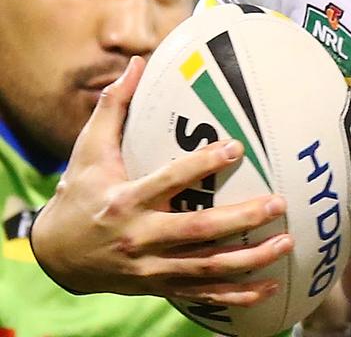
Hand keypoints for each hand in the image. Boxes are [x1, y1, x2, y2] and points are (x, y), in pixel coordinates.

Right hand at [30, 55, 293, 305]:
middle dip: (241, 219)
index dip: (202, 165)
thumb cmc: (80, 194)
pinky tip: (269, 287)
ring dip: (249, 259)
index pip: (168, 181)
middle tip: (279, 203)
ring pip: (207, 268)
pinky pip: (204, 295)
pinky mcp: (160, 287)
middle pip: (198, 232)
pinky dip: (237, 295)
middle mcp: (140, 238)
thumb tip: (136, 63)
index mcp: (125, 201)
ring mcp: (151, 268)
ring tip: (286, 243)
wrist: (57, 256)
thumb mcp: (89, 151)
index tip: (236, 147)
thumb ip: (114, 107)